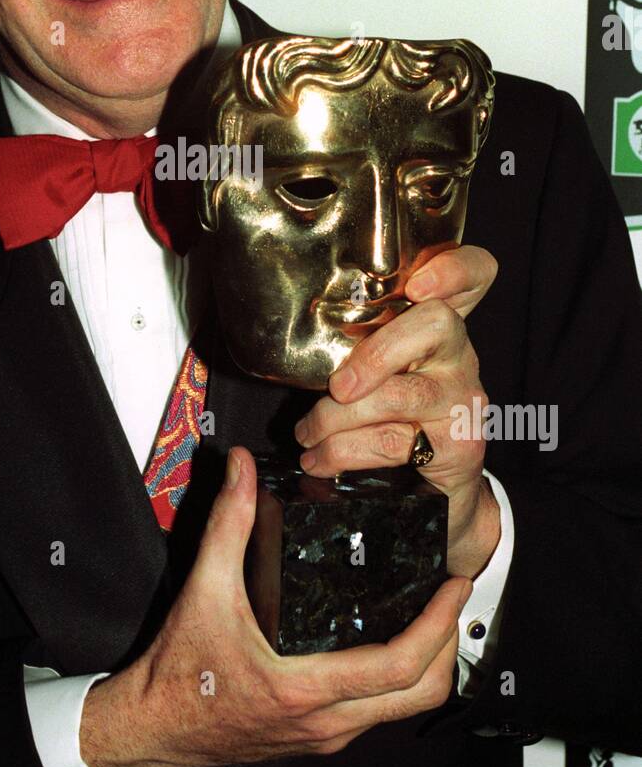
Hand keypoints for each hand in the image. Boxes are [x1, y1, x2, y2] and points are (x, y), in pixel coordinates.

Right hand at [79, 449, 470, 766]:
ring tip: (431, 611)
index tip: (453, 585)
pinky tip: (389, 638)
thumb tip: (242, 468)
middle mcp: (325, 721)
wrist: (155, 729)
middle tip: (453, 594)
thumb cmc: (177, 673)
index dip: (437, 624)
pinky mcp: (319, 735)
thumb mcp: (203, 590)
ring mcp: (326, 734)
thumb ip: (226, 523)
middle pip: (421, 695)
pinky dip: (399, 677)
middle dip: (448, 643)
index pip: (399, 666)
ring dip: (428, 662)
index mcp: (305, 689)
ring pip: (403, 708)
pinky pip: (378, 711)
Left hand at [293, 246, 500, 577]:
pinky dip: (344, 452)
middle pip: (438, 322)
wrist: (435, 497)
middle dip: (377, 351)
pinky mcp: (460, 445)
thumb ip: (356, 346)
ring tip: (307, 435)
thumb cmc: (393, 423)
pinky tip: (320, 460)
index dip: (454, 269)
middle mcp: (460, 354)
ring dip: (339, 418)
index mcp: (437, 327)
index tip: (418, 285)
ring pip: (402, 394)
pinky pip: (396, 442)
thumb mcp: (375, 375)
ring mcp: (464, 399)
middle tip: (336, 388)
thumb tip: (293, 338)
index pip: (474, 274)